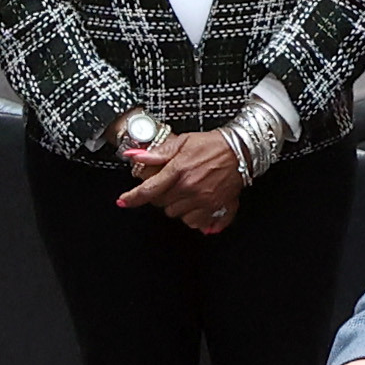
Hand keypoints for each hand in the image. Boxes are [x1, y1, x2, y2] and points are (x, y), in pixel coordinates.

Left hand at [115, 128, 249, 235]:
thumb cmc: (212, 144)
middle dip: (160, 196)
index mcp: (179, 171)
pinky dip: (192, 216)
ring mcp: (203, 201)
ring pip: (176, 215)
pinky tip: (195, 204)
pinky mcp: (215, 209)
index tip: (123, 202)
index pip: (149, 190)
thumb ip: (157, 153)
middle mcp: (190, 188)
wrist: (241, 150)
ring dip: (176, 206)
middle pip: (161, 204)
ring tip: (185, 191)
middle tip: (169, 184)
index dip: (132, 197)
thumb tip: (134, 156)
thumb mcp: (182, 142)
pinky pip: (194, 222)